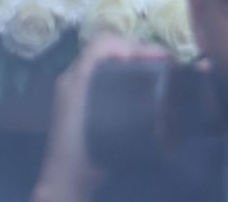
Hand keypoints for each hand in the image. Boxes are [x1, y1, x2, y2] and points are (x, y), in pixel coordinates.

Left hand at [31, 29, 170, 201]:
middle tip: (164, 62)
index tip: (162, 58)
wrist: (64, 182)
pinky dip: (119, 71)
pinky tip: (138, 85)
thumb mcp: (111, 136)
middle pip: (104, 48)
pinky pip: (99, 74)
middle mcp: (73, 77)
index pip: (103, 44)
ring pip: (102, 60)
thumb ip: (133, 115)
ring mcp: (73, 88)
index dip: (134, 45)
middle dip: (134, 49)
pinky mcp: (78, 101)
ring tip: (155, 69)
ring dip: (128, 58)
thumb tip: (164, 97)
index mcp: (76, 78)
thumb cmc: (85, 158)